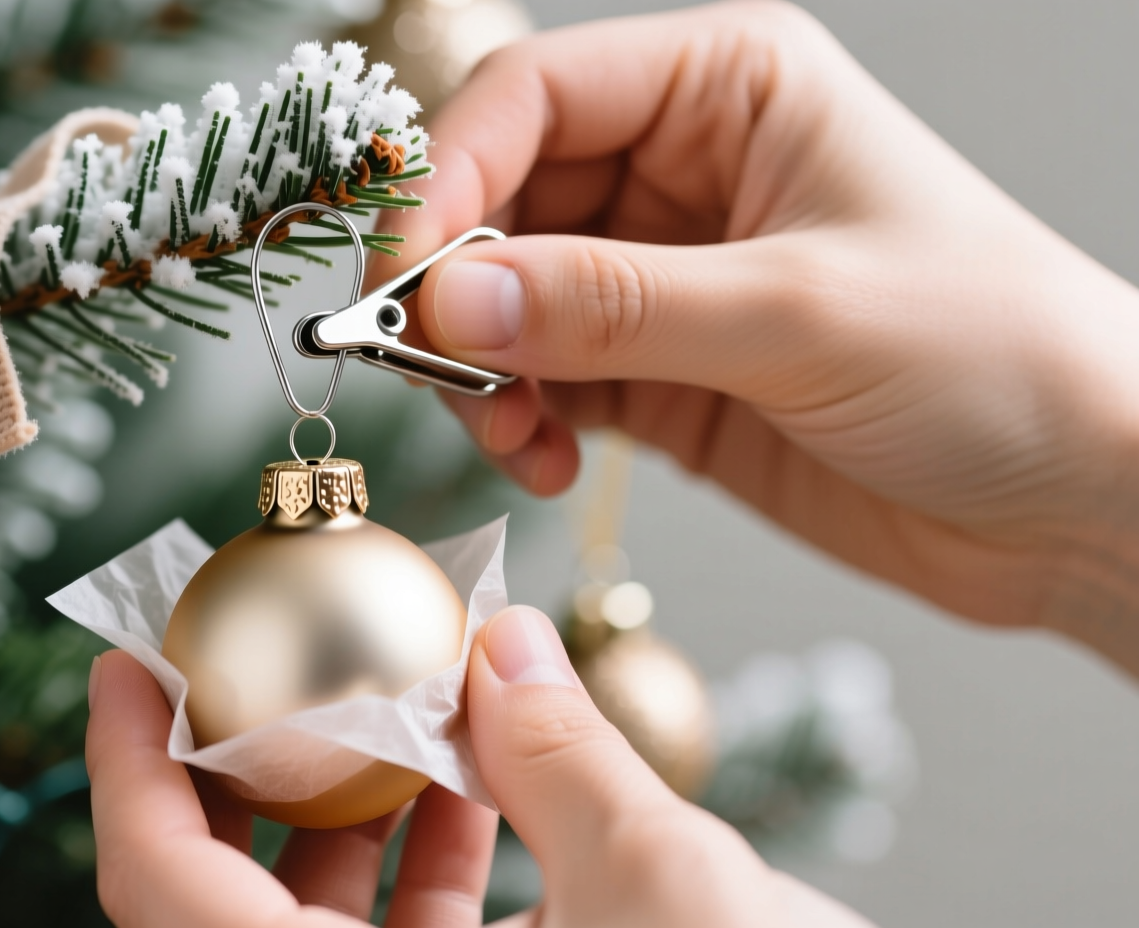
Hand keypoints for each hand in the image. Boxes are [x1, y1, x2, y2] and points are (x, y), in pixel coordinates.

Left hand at [85, 607, 874, 925]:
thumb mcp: (665, 886)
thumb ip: (563, 753)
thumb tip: (505, 640)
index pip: (162, 894)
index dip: (127, 768)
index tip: (128, 661)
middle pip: (226, 899)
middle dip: (239, 767)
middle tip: (258, 660)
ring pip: (318, 925)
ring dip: (348, 805)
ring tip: (392, 699)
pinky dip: (426, 862)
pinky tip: (481, 780)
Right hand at [380, 1, 1138, 669]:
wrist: (1081, 495)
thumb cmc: (997, 355)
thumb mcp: (795, 313)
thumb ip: (612, 303)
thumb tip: (451, 298)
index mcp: (728, 87)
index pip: (533, 98)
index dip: (448, 178)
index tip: (401, 278)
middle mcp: (684, 168)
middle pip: (501, 200)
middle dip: (454, 290)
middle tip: (438, 372)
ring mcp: (666, 275)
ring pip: (506, 299)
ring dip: (479, 369)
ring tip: (512, 433)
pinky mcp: (662, 371)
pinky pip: (544, 378)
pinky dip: (520, 419)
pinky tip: (546, 459)